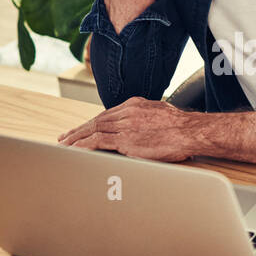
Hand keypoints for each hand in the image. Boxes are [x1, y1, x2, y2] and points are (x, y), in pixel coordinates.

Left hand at [57, 97, 196, 161]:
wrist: (191, 132)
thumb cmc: (183, 128)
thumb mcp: (161, 115)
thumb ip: (147, 119)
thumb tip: (143, 129)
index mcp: (135, 105)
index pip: (107, 114)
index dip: (92, 123)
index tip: (82, 129)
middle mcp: (127, 112)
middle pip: (96, 120)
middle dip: (79, 130)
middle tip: (65, 137)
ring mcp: (125, 125)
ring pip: (93, 130)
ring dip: (76, 139)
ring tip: (65, 146)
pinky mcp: (126, 140)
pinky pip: (98, 142)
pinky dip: (84, 146)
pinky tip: (76, 151)